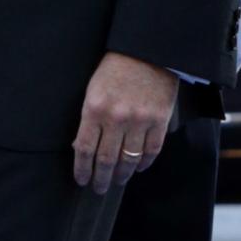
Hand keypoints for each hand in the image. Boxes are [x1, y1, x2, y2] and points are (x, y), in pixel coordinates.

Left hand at [72, 51, 177, 194]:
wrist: (147, 51)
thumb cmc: (114, 69)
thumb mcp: (92, 90)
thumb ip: (89, 118)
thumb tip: (81, 147)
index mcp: (93, 109)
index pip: (84, 149)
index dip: (82, 169)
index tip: (81, 180)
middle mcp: (116, 118)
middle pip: (106, 159)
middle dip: (101, 178)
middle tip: (98, 189)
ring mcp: (140, 121)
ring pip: (129, 159)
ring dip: (122, 175)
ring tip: (117, 182)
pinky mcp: (159, 121)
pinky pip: (151, 151)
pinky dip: (143, 163)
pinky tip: (137, 168)